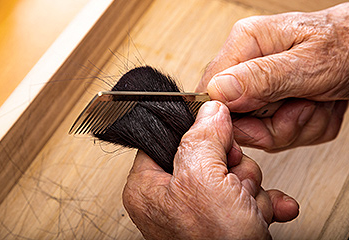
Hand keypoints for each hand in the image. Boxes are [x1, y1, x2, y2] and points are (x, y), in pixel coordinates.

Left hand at [123, 101, 298, 239]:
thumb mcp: (202, 179)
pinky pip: (247, 197)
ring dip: (250, 188)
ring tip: (248, 206)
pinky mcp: (226, 222)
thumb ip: (202, 137)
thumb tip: (210, 111)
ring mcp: (201, 211)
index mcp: (150, 186)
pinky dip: (263, 204)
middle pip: (208, 156)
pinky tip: (268, 212)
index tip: (215, 137)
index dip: (197, 135)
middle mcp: (173, 199)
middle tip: (233, 181)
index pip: (169, 139)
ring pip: (232, 175)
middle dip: (232, 167)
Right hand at [196, 3, 348, 150]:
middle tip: (301, 109)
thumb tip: (220, 91)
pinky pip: (279, 131)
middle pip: (236, 117)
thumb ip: (262, 77)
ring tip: (315, 104)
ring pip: (260, 130)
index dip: (232, 116)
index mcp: (247, 43)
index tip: (261, 121)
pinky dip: (304, 127)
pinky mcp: (274, 101)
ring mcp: (261, 85)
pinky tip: (317, 107)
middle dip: (274, 126)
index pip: (211, 90)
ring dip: (294, 127)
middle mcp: (249, 64)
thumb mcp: (309, 63)